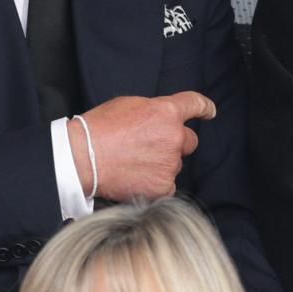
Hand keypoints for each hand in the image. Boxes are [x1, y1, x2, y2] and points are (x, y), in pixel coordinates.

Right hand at [70, 91, 215, 199]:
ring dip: (161, 164)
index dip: (205, 107)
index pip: (195, 104)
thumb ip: (153, 111)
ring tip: (133, 163)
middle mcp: (174, 137)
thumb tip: (161, 119)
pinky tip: (135, 179)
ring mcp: (170, 164)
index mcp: (167, 112)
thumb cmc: (100, 129)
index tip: (210, 111)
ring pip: (174, 164)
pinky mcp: (162, 187)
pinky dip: (155, 184)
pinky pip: (167, 185)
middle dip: (176, 143)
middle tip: (151, 147)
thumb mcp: (129, 105)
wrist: (82, 158)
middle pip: (189, 140)